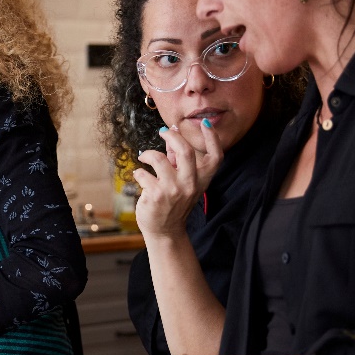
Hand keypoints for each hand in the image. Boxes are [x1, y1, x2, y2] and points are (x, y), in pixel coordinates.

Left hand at [133, 122, 222, 238]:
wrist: (165, 231)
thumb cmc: (173, 202)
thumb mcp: (182, 181)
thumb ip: (178, 158)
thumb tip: (173, 132)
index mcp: (202, 180)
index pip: (215, 156)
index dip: (213, 138)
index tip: (205, 123)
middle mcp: (191, 184)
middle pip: (186, 151)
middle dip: (172, 137)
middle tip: (163, 132)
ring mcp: (174, 190)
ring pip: (159, 159)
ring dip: (148, 155)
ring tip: (144, 157)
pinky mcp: (156, 195)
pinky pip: (143, 174)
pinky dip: (139, 172)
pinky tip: (140, 176)